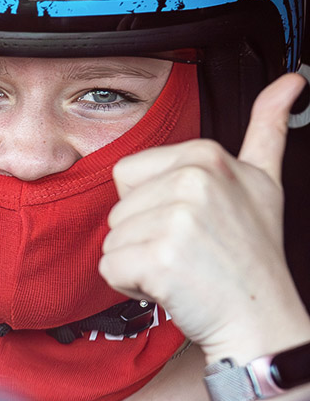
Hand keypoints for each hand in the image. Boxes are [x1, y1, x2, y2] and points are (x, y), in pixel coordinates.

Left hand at [100, 72, 309, 364]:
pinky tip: (173, 287)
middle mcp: (192, 180)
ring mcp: (176, 217)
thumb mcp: (264, 181)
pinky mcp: (159, 257)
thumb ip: (267, 126)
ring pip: (112, 238)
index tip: (197, 223)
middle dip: (144, 235)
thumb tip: (290, 80)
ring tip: (185, 268)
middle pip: (118, 206)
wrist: (263, 320)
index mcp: (206, 155)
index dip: (153, 205)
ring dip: (139, 261)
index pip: (128, 174)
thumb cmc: (252, 255)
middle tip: (191, 251)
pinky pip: (110, 268)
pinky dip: (132, 285)